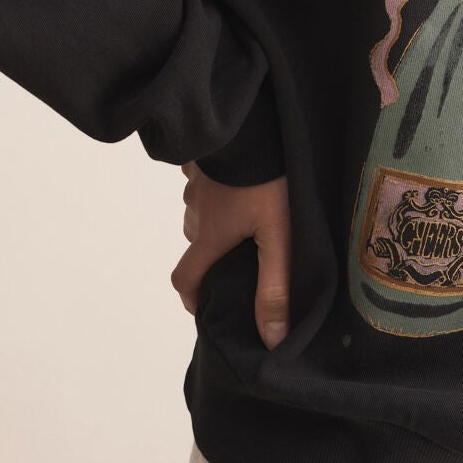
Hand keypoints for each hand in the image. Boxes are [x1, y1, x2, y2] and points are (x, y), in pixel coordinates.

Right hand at [170, 159, 291, 350]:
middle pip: (194, 246)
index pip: (185, 280)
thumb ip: (275, 286)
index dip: (193, 299)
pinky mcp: (203, 160)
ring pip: (199, 214)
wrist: (255, 123)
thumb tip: (271, 339)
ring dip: (214, 224)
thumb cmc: (266, 181)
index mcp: (209, 236)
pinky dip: (214, 193)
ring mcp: (195, 184)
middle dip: (212, 258)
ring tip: (246, 221)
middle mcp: (194, 212)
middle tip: (242, 259)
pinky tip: (237, 186)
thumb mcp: (278, 236)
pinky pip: (202, 184)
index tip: (208, 307)